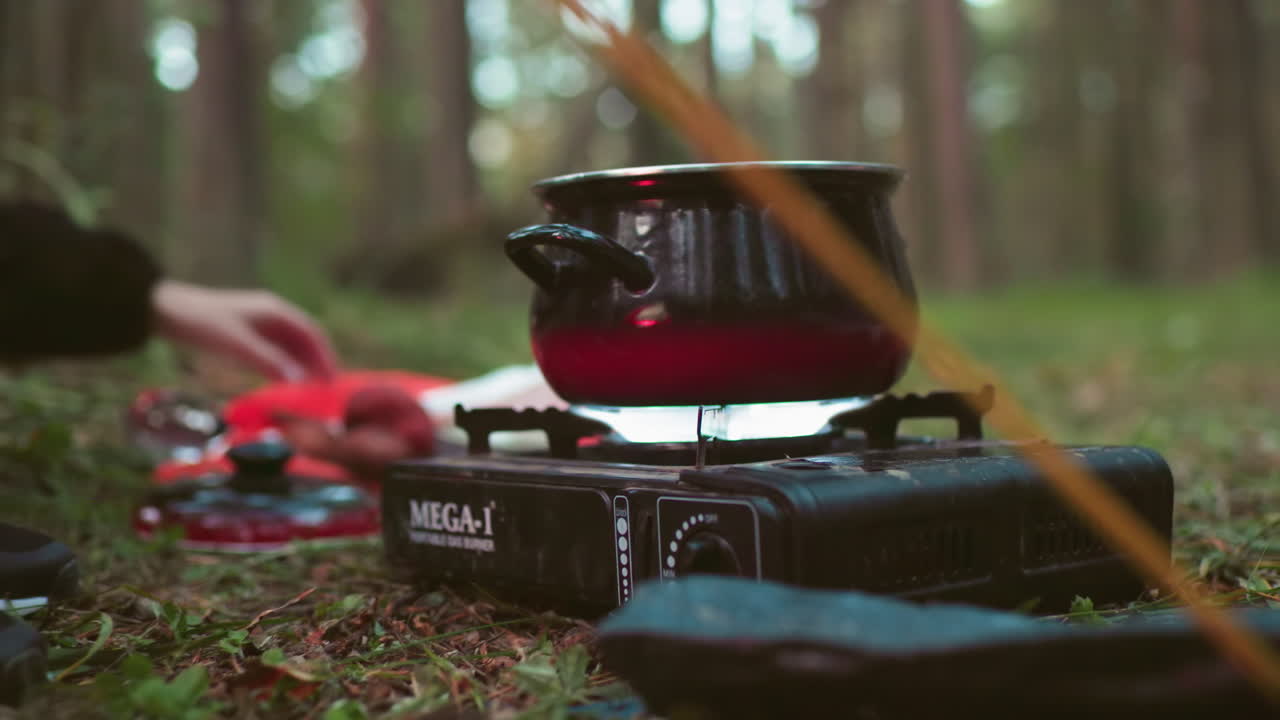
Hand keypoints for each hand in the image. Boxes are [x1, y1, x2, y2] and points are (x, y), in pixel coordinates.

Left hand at [152, 280, 339, 382]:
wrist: (165, 312)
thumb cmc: (203, 324)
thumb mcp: (238, 345)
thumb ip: (270, 362)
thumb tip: (300, 381)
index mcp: (276, 311)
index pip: (312, 334)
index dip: (326, 356)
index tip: (333, 380)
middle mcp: (272, 315)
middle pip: (305, 340)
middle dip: (317, 363)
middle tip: (324, 390)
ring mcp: (258, 323)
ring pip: (290, 346)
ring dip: (301, 366)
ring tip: (307, 390)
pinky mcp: (245, 333)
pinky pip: (274, 350)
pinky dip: (283, 365)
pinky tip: (282, 380)